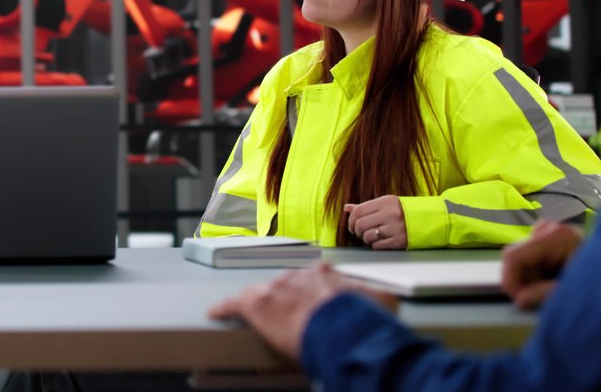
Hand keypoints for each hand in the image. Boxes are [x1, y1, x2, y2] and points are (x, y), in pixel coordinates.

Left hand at [208, 263, 396, 362]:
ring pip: (263, 295)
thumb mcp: (380, 302)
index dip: (311, 295)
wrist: (341, 326)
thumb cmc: (361, 318)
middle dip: (286, 301)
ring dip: (262, 306)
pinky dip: (225, 308)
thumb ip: (375, 298)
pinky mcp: (256, 303)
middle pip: (286, 287)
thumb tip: (384, 302)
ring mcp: (275, 287)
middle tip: (290, 319)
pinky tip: (216, 312)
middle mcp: (297, 275)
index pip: (313, 280)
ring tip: (260, 318)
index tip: (313, 305)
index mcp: (325, 275)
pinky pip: (235, 304)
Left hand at [343, 195, 407, 249]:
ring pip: (367, 236)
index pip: (358, 211)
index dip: (351, 220)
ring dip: (366, 239)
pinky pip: (377, 246)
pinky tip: (381, 241)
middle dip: (356, 231)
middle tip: (359, 232)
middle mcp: (390, 214)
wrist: (428, 220)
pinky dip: (375, 245)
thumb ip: (366, 206)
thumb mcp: (386, 204)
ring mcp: (395, 228)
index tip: (353, 225)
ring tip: (371, 236)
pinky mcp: (399, 241)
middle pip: (360, 224)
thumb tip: (346, 208)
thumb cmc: (402, 211)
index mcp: (385, 202)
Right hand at [500, 220, 583, 309]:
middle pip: (515, 256)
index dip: (510, 281)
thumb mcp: (573, 292)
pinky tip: (552, 277)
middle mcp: (551, 228)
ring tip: (550, 288)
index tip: (520, 300)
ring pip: (521, 256)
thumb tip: (520, 298)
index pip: (514, 256)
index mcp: (556, 237)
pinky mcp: (552, 236)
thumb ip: (544, 294)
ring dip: (529, 277)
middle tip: (538, 297)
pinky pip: (530, 254)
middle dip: (521, 280)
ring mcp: (551, 230)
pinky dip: (535, 270)